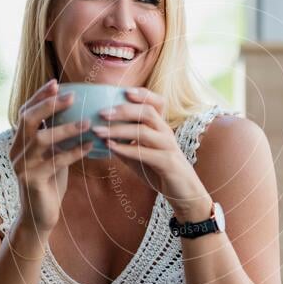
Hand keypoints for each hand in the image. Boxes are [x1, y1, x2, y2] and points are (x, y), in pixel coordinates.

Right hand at [10, 79, 91, 234]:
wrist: (39, 216)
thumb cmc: (50, 181)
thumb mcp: (51, 154)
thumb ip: (56, 135)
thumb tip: (77, 111)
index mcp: (19, 141)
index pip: (25, 111)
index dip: (39, 96)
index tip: (56, 82)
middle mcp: (16, 151)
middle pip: (28, 119)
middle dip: (49, 105)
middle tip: (72, 96)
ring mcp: (22, 166)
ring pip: (42, 140)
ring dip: (67, 128)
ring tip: (88, 122)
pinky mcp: (32, 180)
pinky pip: (56, 162)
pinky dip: (75, 152)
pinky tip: (91, 145)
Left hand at [93, 87, 206, 212]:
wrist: (183, 193)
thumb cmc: (160, 171)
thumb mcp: (140, 155)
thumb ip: (124, 144)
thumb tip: (101, 136)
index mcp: (161, 127)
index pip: (156, 102)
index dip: (142, 94)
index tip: (123, 91)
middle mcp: (166, 133)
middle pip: (147, 112)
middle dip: (123, 110)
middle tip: (101, 112)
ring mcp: (168, 147)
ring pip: (144, 131)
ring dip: (119, 129)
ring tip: (99, 131)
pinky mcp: (167, 163)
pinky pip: (144, 152)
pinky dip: (126, 149)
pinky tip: (110, 148)